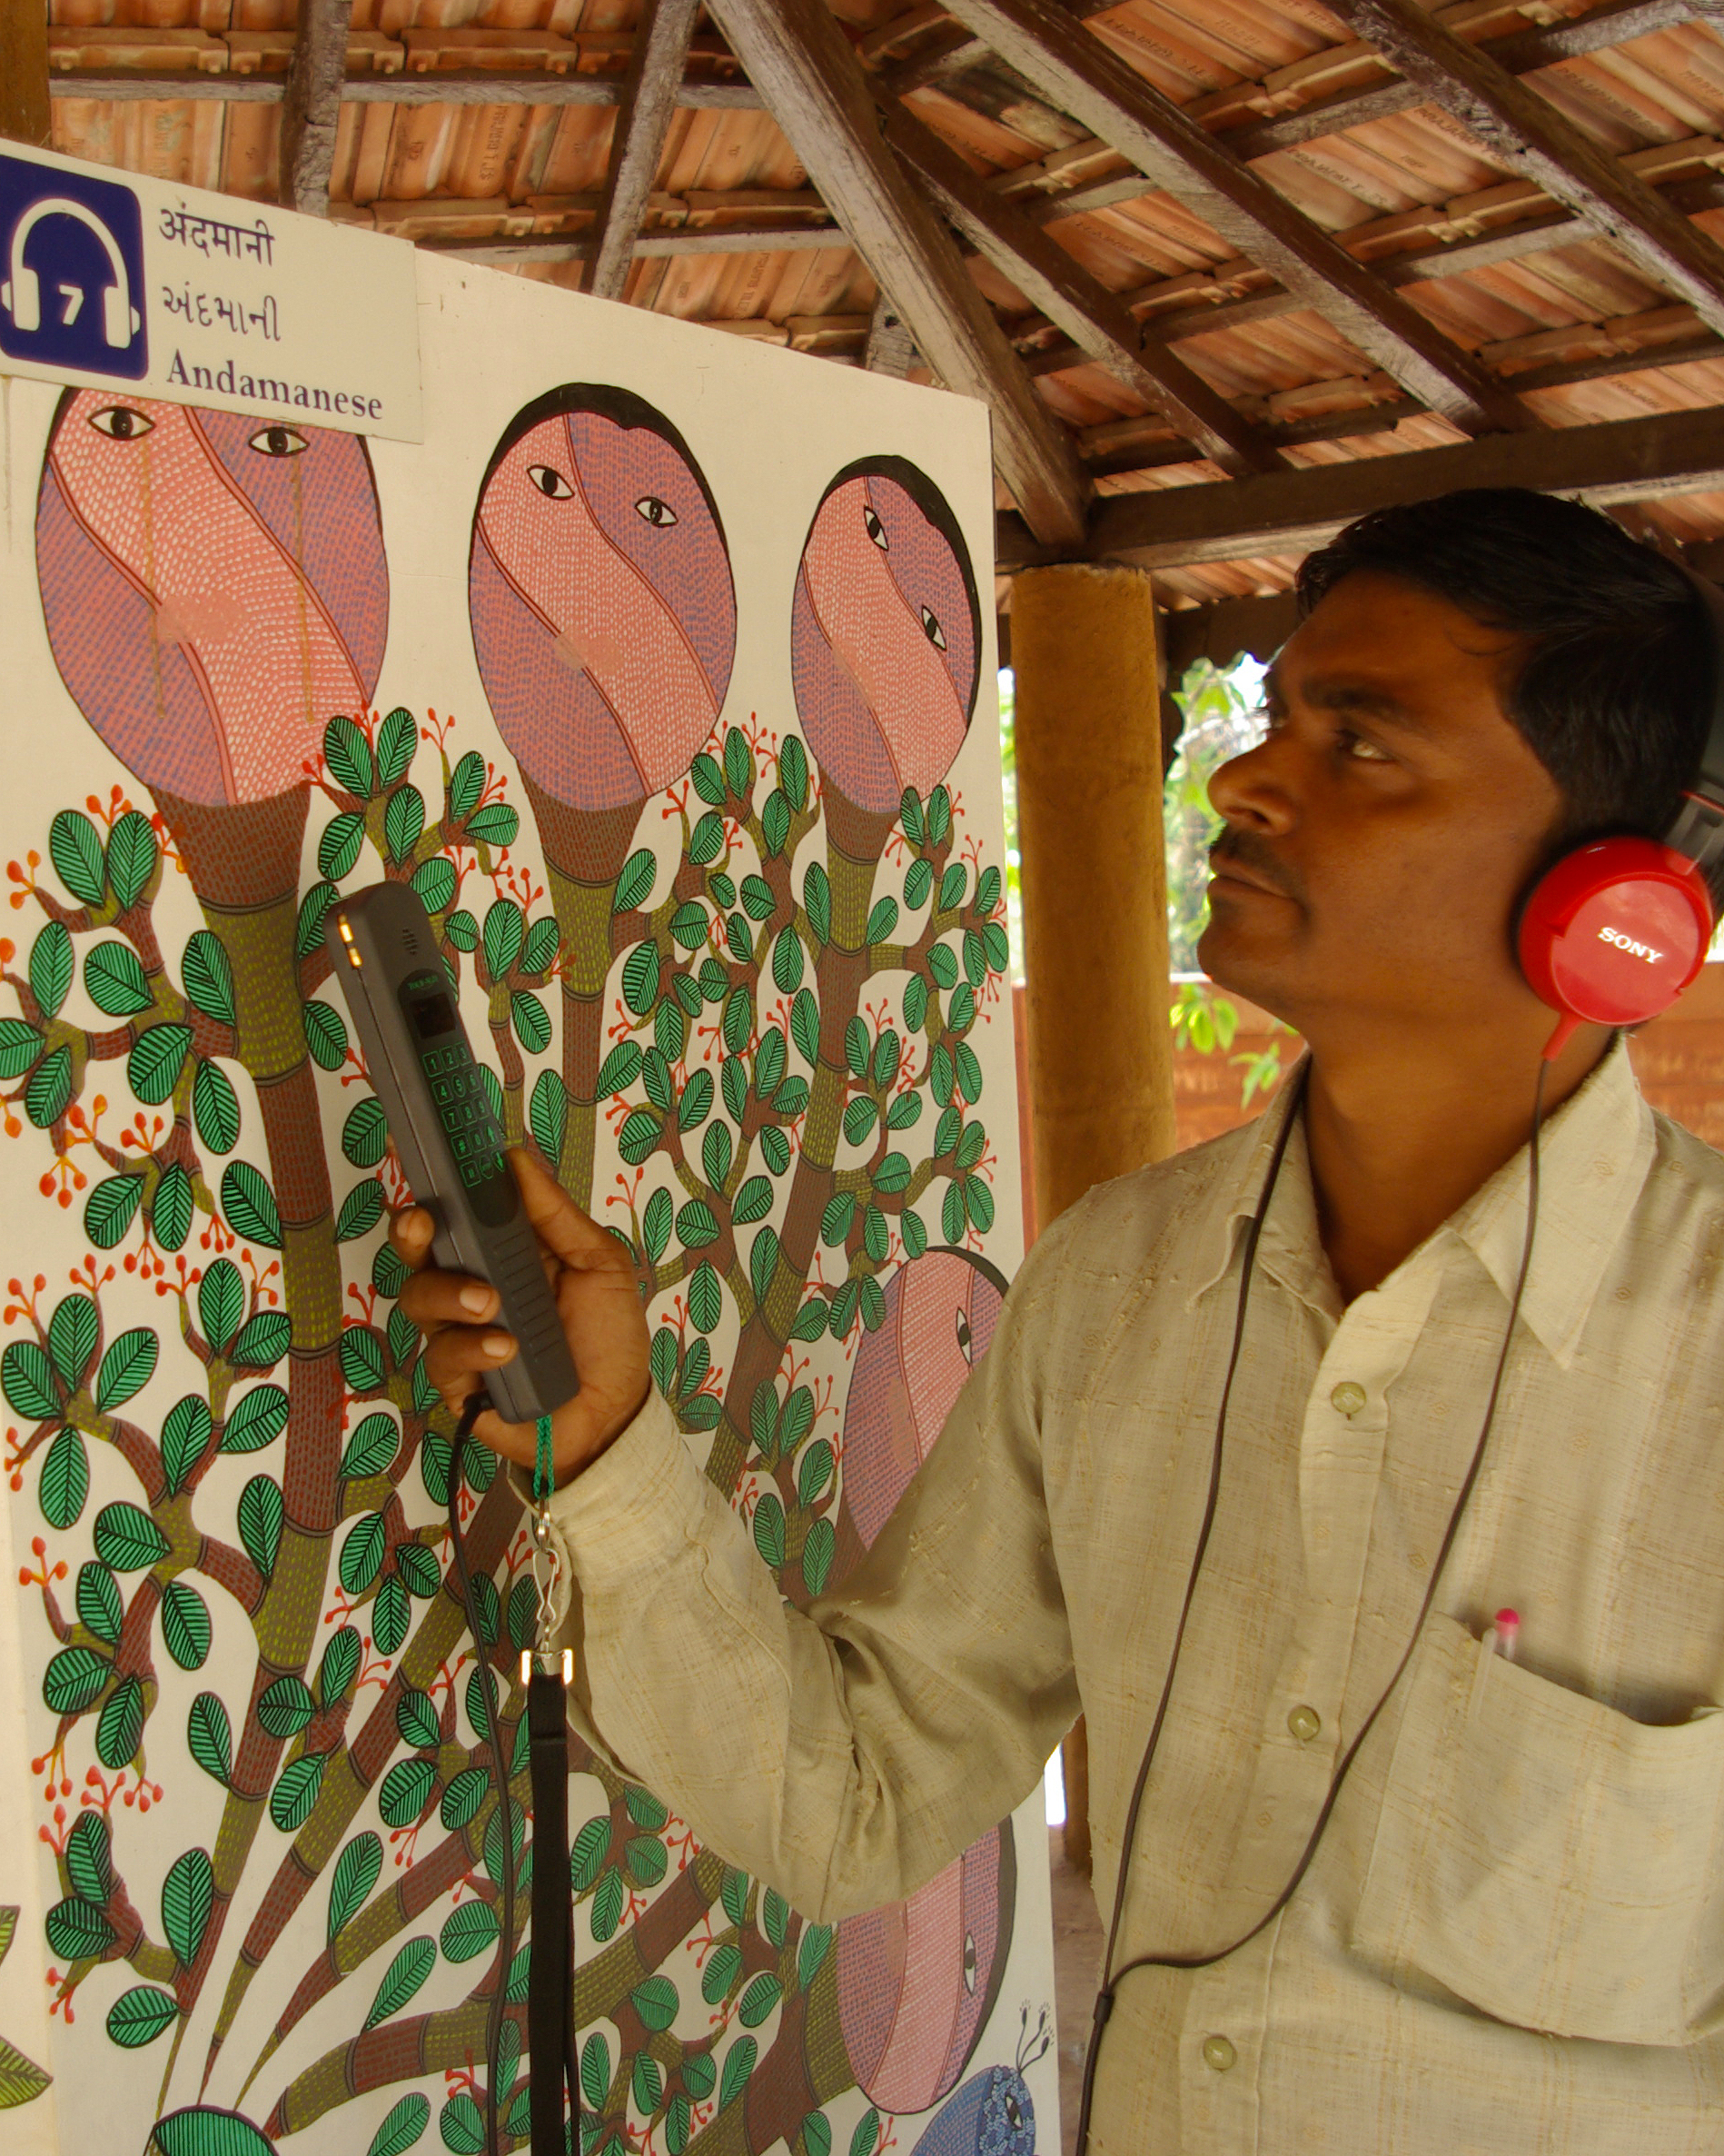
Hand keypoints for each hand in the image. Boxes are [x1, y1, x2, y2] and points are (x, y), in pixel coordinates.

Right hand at [392, 1148, 652, 1486]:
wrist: (615, 1415)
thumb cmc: (608, 1337)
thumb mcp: (598, 1263)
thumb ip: (555, 1214)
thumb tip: (515, 1159)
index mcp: (505, 1251)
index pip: (459, 1211)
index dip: (436, 1186)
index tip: (426, 1160)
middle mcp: (473, 1285)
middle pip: (419, 1249)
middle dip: (412, 1231)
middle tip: (422, 1224)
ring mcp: (459, 1331)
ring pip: (419, 1298)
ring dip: (449, 1295)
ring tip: (490, 1305)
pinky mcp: (456, 1379)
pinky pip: (442, 1354)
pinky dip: (473, 1348)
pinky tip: (505, 1350)